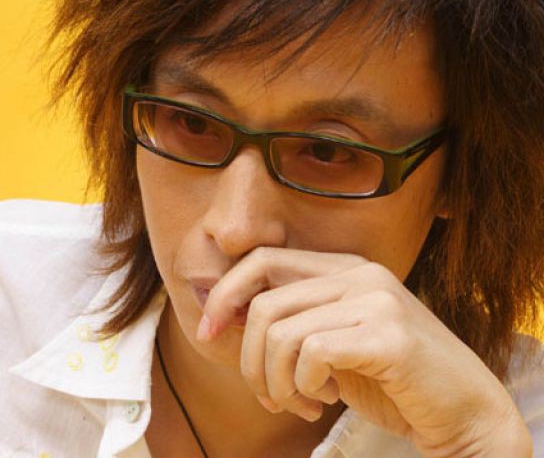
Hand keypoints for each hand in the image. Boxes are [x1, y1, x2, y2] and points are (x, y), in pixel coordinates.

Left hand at [198, 247, 531, 456]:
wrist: (463, 409)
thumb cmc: (388, 378)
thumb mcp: (329, 343)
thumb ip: (288, 323)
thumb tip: (217, 317)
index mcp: (343, 266)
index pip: (262, 259)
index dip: (226, 294)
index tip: (206, 332)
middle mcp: (358, 273)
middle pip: (263, 302)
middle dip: (245, 357)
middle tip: (262, 393)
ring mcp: (376, 299)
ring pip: (280, 333)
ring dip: (274, 382)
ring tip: (297, 402)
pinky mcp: (389, 335)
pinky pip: (311, 354)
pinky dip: (302, 386)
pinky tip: (323, 400)